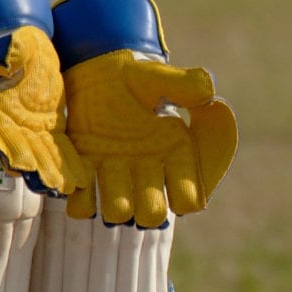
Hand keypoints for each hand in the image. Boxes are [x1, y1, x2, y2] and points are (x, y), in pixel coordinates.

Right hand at [0, 23, 90, 197]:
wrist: (30, 48)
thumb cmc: (17, 44)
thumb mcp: (13, 44)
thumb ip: (9, 53)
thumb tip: (6, 58)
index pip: (0, 132)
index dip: (10, 149)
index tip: (21, 166)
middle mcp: (10, 122)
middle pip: (22, 150)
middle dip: (36, 169)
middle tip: (51, 187)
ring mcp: (30, 128)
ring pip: (41, 154)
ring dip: (52, 172)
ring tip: (68, 189)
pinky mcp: (50, 128)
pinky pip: (58, 148)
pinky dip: (67, 163)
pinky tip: (80, 179)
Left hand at [59, 50, 237, 226]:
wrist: (97, 75)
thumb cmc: (135, 76)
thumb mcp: (160, 77)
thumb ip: (185, 84)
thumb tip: (209, 90)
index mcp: (176, 155)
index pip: (189, 199)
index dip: (183, 195)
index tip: (171, 169)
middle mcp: (149, 173)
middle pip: (153, 216)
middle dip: (145, 207)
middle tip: (137, 179)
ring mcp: (117, 177)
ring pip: (118, 214)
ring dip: (111, 202)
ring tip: (105, 172)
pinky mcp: (87, 174)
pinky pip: (84, 206)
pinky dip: (82, 200)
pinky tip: (82, 174)